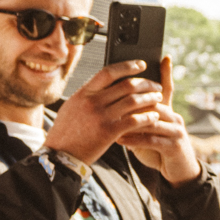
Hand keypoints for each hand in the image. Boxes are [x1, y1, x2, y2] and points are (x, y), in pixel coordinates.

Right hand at [44, 58, 163, 167]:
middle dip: (146, 84)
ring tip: (159, 99)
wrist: (60, 154)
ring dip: (150, 98)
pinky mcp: (109, 132)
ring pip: (133, 101)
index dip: (127, 66)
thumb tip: (104, 84)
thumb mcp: (72, 107)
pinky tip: (154, 117)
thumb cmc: (66, 131)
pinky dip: (147, 117)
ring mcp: (101, 117)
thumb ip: (88, 95)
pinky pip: (134, 120)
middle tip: (156, 86)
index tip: (141, 64)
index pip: (108, 72)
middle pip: (126, 85)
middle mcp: (92, 102)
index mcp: (83, 93)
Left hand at [118, 56, 200, 184]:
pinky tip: (120, 140)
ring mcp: (176, 131)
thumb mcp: (148, 129)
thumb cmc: (158, 147)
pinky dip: (135, 139)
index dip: (167, 72)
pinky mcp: (175, 146)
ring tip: (112, 122)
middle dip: (134, 100)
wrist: (177, 169)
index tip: (165, 57)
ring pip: (153, 119)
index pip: (166, 87)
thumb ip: (137, 115)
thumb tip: (117, 102)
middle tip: (112, 100)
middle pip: (155, 102)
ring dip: (131, 120)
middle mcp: (174, 117)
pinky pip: (153, 139)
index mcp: (167, 110)